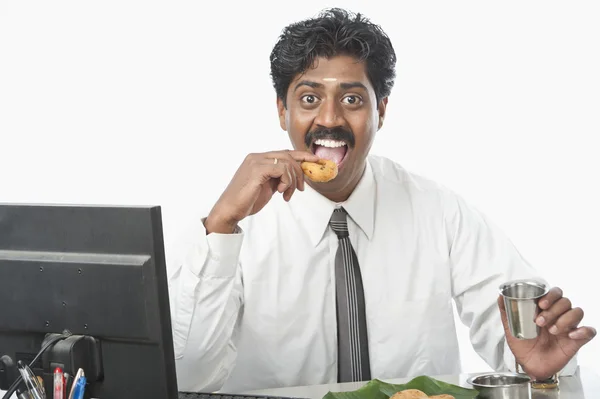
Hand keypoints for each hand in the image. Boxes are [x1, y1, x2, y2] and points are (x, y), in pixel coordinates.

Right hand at [205, 150, 319, 233]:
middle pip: (289, 156)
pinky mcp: (257, 169)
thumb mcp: (267, 187)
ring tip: (287, 194)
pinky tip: (281, 191)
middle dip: (300, 172)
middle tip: (300, 188)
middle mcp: (257, 157)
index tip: (315, 161)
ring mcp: (256, 161)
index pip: (285, 153)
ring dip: (292, 180)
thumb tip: (293, 176)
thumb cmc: (246, 200)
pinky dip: (286, 180)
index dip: (302, 155)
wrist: (230, 210)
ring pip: (287, 162)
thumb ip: (278, 178)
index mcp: (258, 159)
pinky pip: (282, 169)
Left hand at [499, 287, 595, 379]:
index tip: (541, 303)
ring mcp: (568, 327)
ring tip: (552, 331)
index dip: (550, 295)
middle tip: (540, 321)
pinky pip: (589, 331)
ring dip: (565, 319)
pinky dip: (583, 331)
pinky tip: (571, 336)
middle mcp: (559, 315)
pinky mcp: (577, 340)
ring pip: (577, 312)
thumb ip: (506, 310)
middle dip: (554, 309)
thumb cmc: (522, 345)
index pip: (554, 293)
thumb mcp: (510, 327)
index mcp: (545, 309)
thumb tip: (500, 295)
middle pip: (565, 301)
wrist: (528, 365)